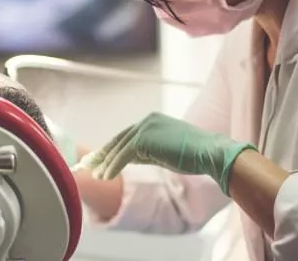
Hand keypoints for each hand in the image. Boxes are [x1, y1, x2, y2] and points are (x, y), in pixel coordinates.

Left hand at [73, 112, 255, 194]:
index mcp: (152, 121)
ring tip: (95, 175)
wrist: (209, 152)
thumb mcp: (165, 151)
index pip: (127, 135)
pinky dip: (113, 167)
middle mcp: (147, 121)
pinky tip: (105, 177)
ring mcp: (145, 128)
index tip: (99, 158)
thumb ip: (146, 151)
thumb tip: (129, 159)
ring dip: (105, 163)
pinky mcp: (145, 139)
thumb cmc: (193, 155)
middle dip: (102, 154)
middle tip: (88, 165)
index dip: (112, 148)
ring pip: (119, 148)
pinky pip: (123, 156)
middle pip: (119, 139)